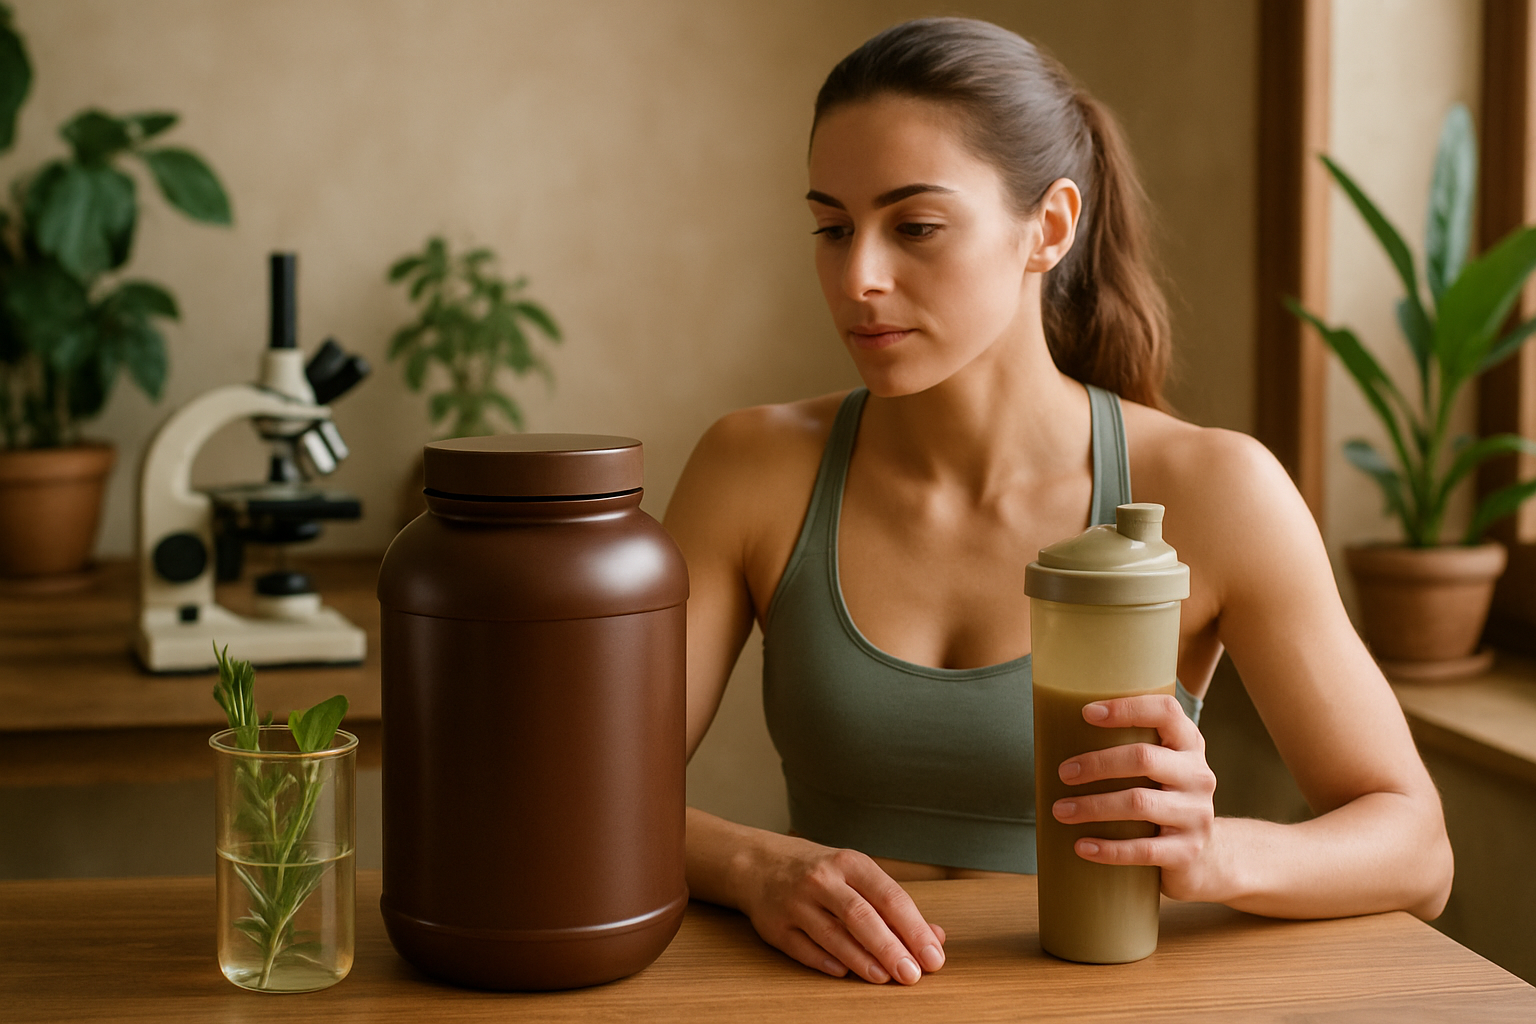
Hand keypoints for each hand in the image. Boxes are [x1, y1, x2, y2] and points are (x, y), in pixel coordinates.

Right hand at [734, 833, 946, 983]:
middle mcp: (822, 880)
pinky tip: (845, 973)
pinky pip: (804, 949)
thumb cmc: (821, 873)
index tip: (933, 956)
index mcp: (849, 863)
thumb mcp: (857, 875)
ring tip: (885, 977)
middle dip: (890, 948)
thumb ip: (895, 906)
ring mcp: (796, 902)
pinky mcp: (775, 926)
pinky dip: (826, 962)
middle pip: (861, 916)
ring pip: (833, 934)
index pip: (890, 896)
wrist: (759, 864)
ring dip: (862, 960)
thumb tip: (935, 937)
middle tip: (912, 974)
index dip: (914, 929)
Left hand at [1051, 693, 1220, 901]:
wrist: (1208, 856)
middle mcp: (1198, 775)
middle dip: (1097, 764)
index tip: (1086, 713)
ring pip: (1139, 803)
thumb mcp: (1160, 767)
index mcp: (1188, 744)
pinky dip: (1108, 848)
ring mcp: (1196, 814)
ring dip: (1093, 806)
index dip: (1126, 708)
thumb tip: (1058, 731)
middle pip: (1143, 758)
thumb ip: (1130, 746)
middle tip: (1064, 773)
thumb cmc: (1164, 798)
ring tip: (1060, 810)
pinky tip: (1082, 846)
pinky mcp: (1188, 850)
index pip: (1165, 712)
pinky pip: (1143, 849)